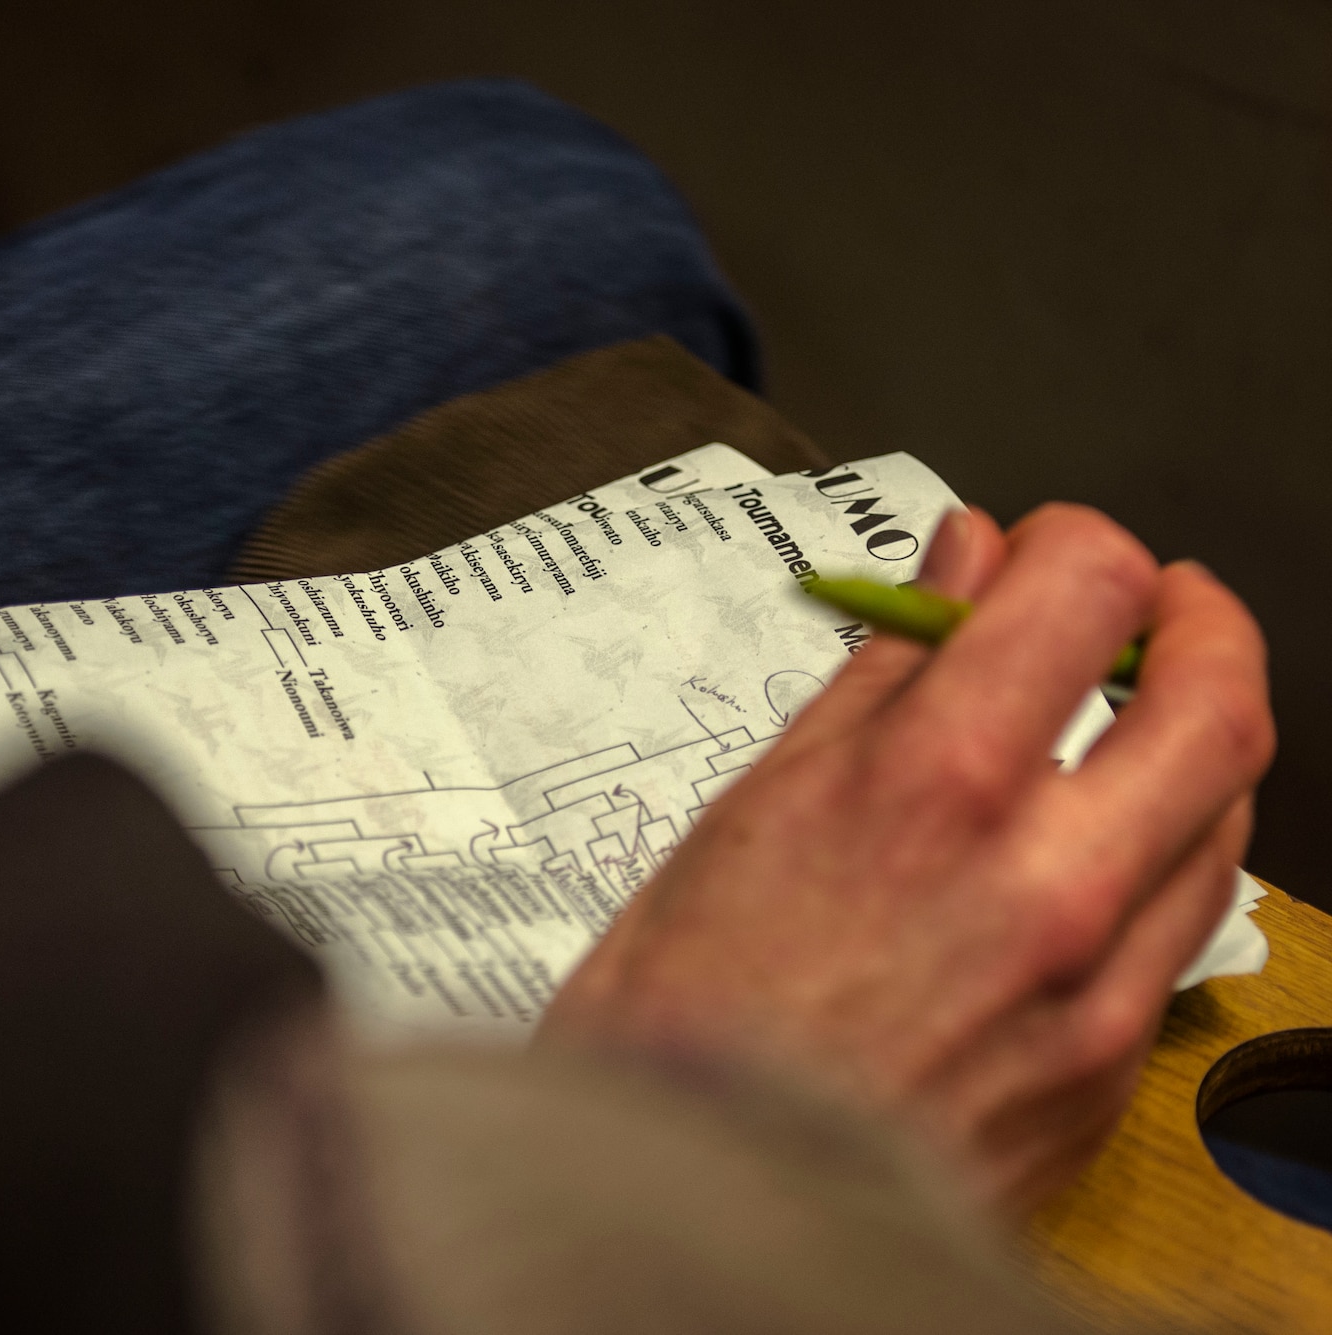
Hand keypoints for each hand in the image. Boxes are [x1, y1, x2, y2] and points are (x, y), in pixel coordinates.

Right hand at [542, 503, 1273, 1214]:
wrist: (700, 1208)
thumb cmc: (683, 1018)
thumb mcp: (749, 814)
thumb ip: (878, 679)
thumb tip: (953, 567)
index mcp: (929, 787)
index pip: (1084, 588)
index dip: (1071, 542)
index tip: (1037, 554)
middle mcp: (1043, 876)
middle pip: (1216, 693)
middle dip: (1198, 619)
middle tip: (1150, 608)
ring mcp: (1096, 981)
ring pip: (1230, 809)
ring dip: (1198, 733)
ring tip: (1125, 725)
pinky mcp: (1110, 1064)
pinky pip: (1193, 921)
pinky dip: (1175, 845)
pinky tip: (1105, 846)